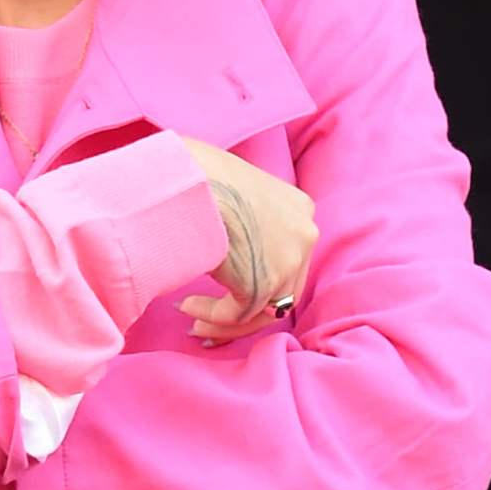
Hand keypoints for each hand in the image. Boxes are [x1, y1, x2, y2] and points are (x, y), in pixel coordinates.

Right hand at [177, 139, 317, 344]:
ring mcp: (287, 261)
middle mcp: (303, 235)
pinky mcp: (262, 284)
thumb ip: (243, 214)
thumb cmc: (195, 170)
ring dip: (225, 319)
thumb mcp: (235, 187)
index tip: (225, 282)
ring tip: (194, 318)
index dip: (256, 274)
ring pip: (263, 309)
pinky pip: (237, 314)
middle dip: (245, 306)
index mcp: (299, 208)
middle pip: (282, 288)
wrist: (187, 177)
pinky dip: (211, 315)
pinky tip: (187, 305)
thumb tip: (223, 234)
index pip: (286, 255)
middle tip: (209, 313)